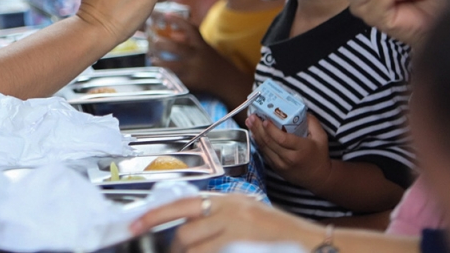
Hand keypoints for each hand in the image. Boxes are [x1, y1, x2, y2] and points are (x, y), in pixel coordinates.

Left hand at [130, 194, 324, 252]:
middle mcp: (232, 211)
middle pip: (185, 233)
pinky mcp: (246, 245)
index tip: (134, 227)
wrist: (315, 244)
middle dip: (174, 250)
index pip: (182, 204)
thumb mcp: (246, 217)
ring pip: (195, 249)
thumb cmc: (281, 235)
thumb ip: (217, 218)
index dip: (154, 216)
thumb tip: (185, 229)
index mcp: (228, 200)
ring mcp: (240, 230)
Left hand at [148, 15, 239, 93]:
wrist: (229, 82)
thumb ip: (193, 41)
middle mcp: (198, 56)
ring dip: (160, 62)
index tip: (166, 14)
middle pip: (177, 48)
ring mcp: (194, 70)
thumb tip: (174, 32)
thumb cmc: (215, 63)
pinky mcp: (192, 83)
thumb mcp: (207, 49)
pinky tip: (160, 74)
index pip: (191, 29)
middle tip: (154, 41)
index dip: (178, 20)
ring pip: (173, 65)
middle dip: (163, 44)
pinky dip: (166, 77)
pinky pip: (175, 79)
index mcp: (203, 46)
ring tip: (152, 59)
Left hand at [248, 113, 330, 192]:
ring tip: (249, 123)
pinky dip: (258, 144)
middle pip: (270, 142)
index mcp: (301, 149)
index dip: (271, 130)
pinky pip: (264, 154)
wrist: (319, 178)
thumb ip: (312, 122)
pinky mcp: (276, 169)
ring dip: (255, 134)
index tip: (264, 120)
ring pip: (265, 148)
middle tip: (251, 117)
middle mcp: (290, 158)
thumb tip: (301, 110)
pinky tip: (254, 134)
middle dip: (258, 128)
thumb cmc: (320, 155)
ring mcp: (281, 165)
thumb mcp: (321, 137)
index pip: (283, 139)